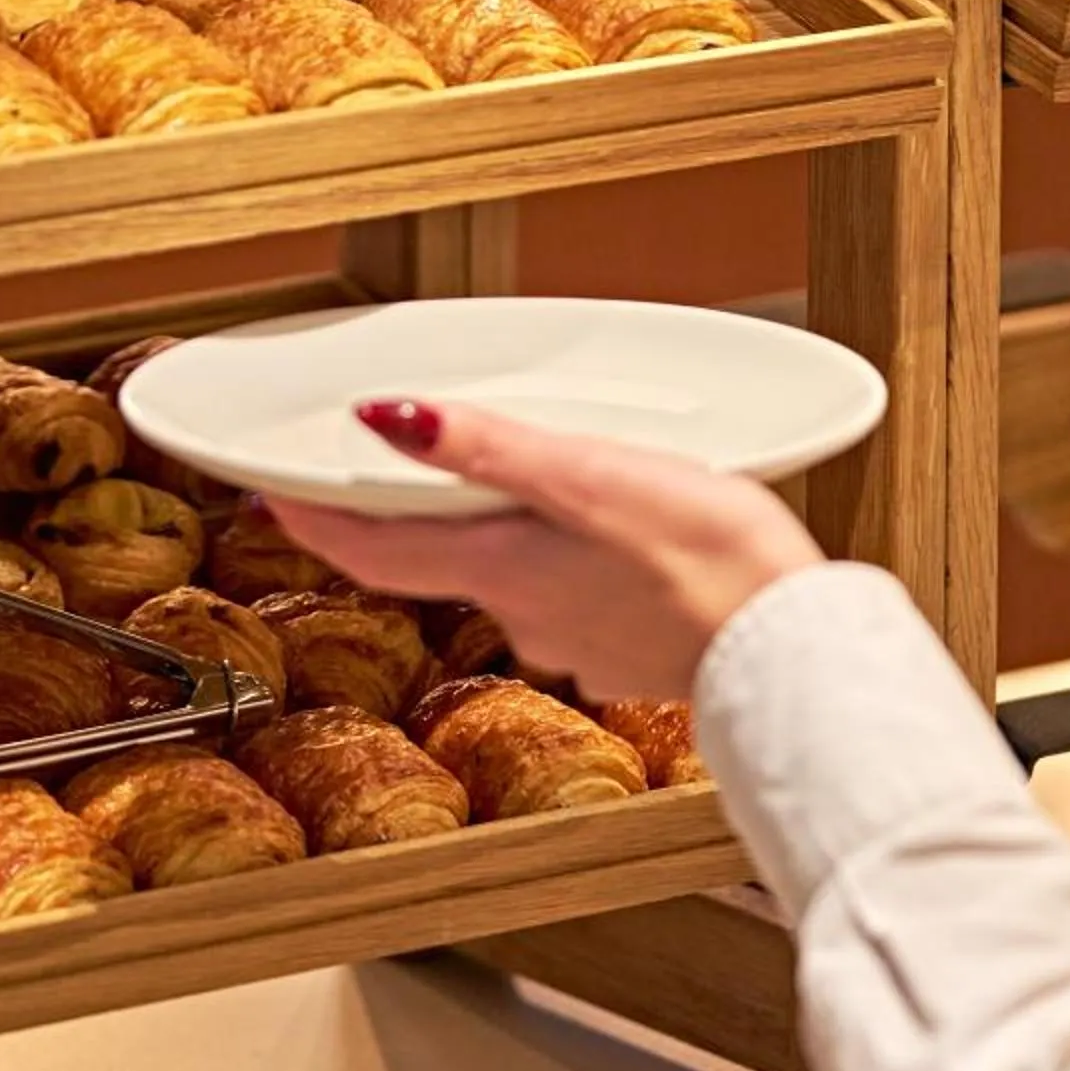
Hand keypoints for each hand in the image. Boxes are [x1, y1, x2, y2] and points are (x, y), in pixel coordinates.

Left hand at [267, 398, 821, 702]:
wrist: (795, 653)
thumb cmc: (705, 560)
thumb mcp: (587, 477)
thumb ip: (485, 448)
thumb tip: (384, 417)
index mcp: (501, 568)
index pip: (372, 551)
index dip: (315, 520)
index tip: (273, 492)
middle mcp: (525, 615)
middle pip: (437, 564)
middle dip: (416, 519)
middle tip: (402, 469)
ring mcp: (579, 640)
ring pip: (513, 582)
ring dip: (505, 541)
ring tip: (526, 488)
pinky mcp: (634, 651)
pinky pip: (579, 602)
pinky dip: (575, 568)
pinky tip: (612, 546)